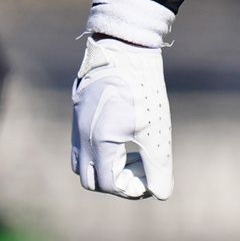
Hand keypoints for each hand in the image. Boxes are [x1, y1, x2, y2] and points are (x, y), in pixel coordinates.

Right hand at [73, 35, 173, 199]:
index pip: (110, 184)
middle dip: (117, 182)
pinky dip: (99, 151)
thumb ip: (158, 164)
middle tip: (141, 170)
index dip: (133, 188)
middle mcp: (82, 138)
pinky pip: (81, 144)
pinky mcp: (79, 113)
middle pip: (92, 179)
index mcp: (99, 144)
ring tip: (132, 154)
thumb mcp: (156, 128)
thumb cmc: (142, 88)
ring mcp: (78, 125)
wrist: (124, 47)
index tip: (153, 178)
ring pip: (82, 163)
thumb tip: (161, 194)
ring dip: (106, 167)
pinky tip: (123, 136)